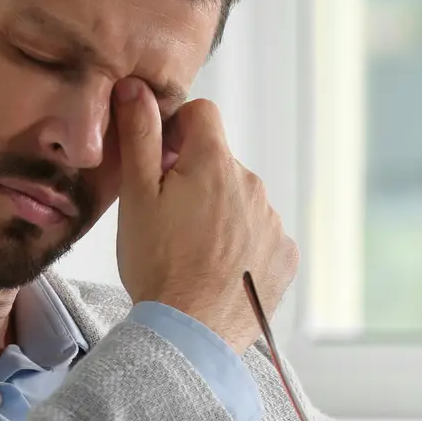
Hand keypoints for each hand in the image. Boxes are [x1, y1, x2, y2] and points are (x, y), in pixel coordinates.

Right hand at [113, 78, 298, 352]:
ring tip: (191, 253)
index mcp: (215, 163)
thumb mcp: (137, 197)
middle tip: (168, 221)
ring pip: (240, 201)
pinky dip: (241, 245)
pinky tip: (216, 271)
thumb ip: (141, 136)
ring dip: (219, 214)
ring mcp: (273, 222)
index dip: (176, 131)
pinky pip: (260, 236)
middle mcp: (253, 185)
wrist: (191, 334)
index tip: (160, 163)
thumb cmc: (158, 267)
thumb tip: (137, 87)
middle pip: (220, 163)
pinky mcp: (285, 255)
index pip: (203, 115)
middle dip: (196, 180)